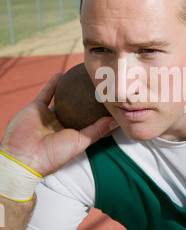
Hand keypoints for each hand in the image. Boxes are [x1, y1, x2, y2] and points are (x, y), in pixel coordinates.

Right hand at [0, 74, 118, 176]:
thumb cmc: (54, 154)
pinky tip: (62, 73)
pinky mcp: (36, 107)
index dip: (96, 113)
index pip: (86, 121)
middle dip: (85, 99)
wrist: (25, 155)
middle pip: (74, 108)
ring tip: (81, 78)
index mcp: (70, 134)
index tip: (109, 102)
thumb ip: (97, 130)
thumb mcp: (80, 142)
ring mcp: (47, 116)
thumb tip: (116, 121)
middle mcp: (59, 125)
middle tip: (98, 86)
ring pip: (61, 99)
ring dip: (69, 89)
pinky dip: (53, 83)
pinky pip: (46, 92)